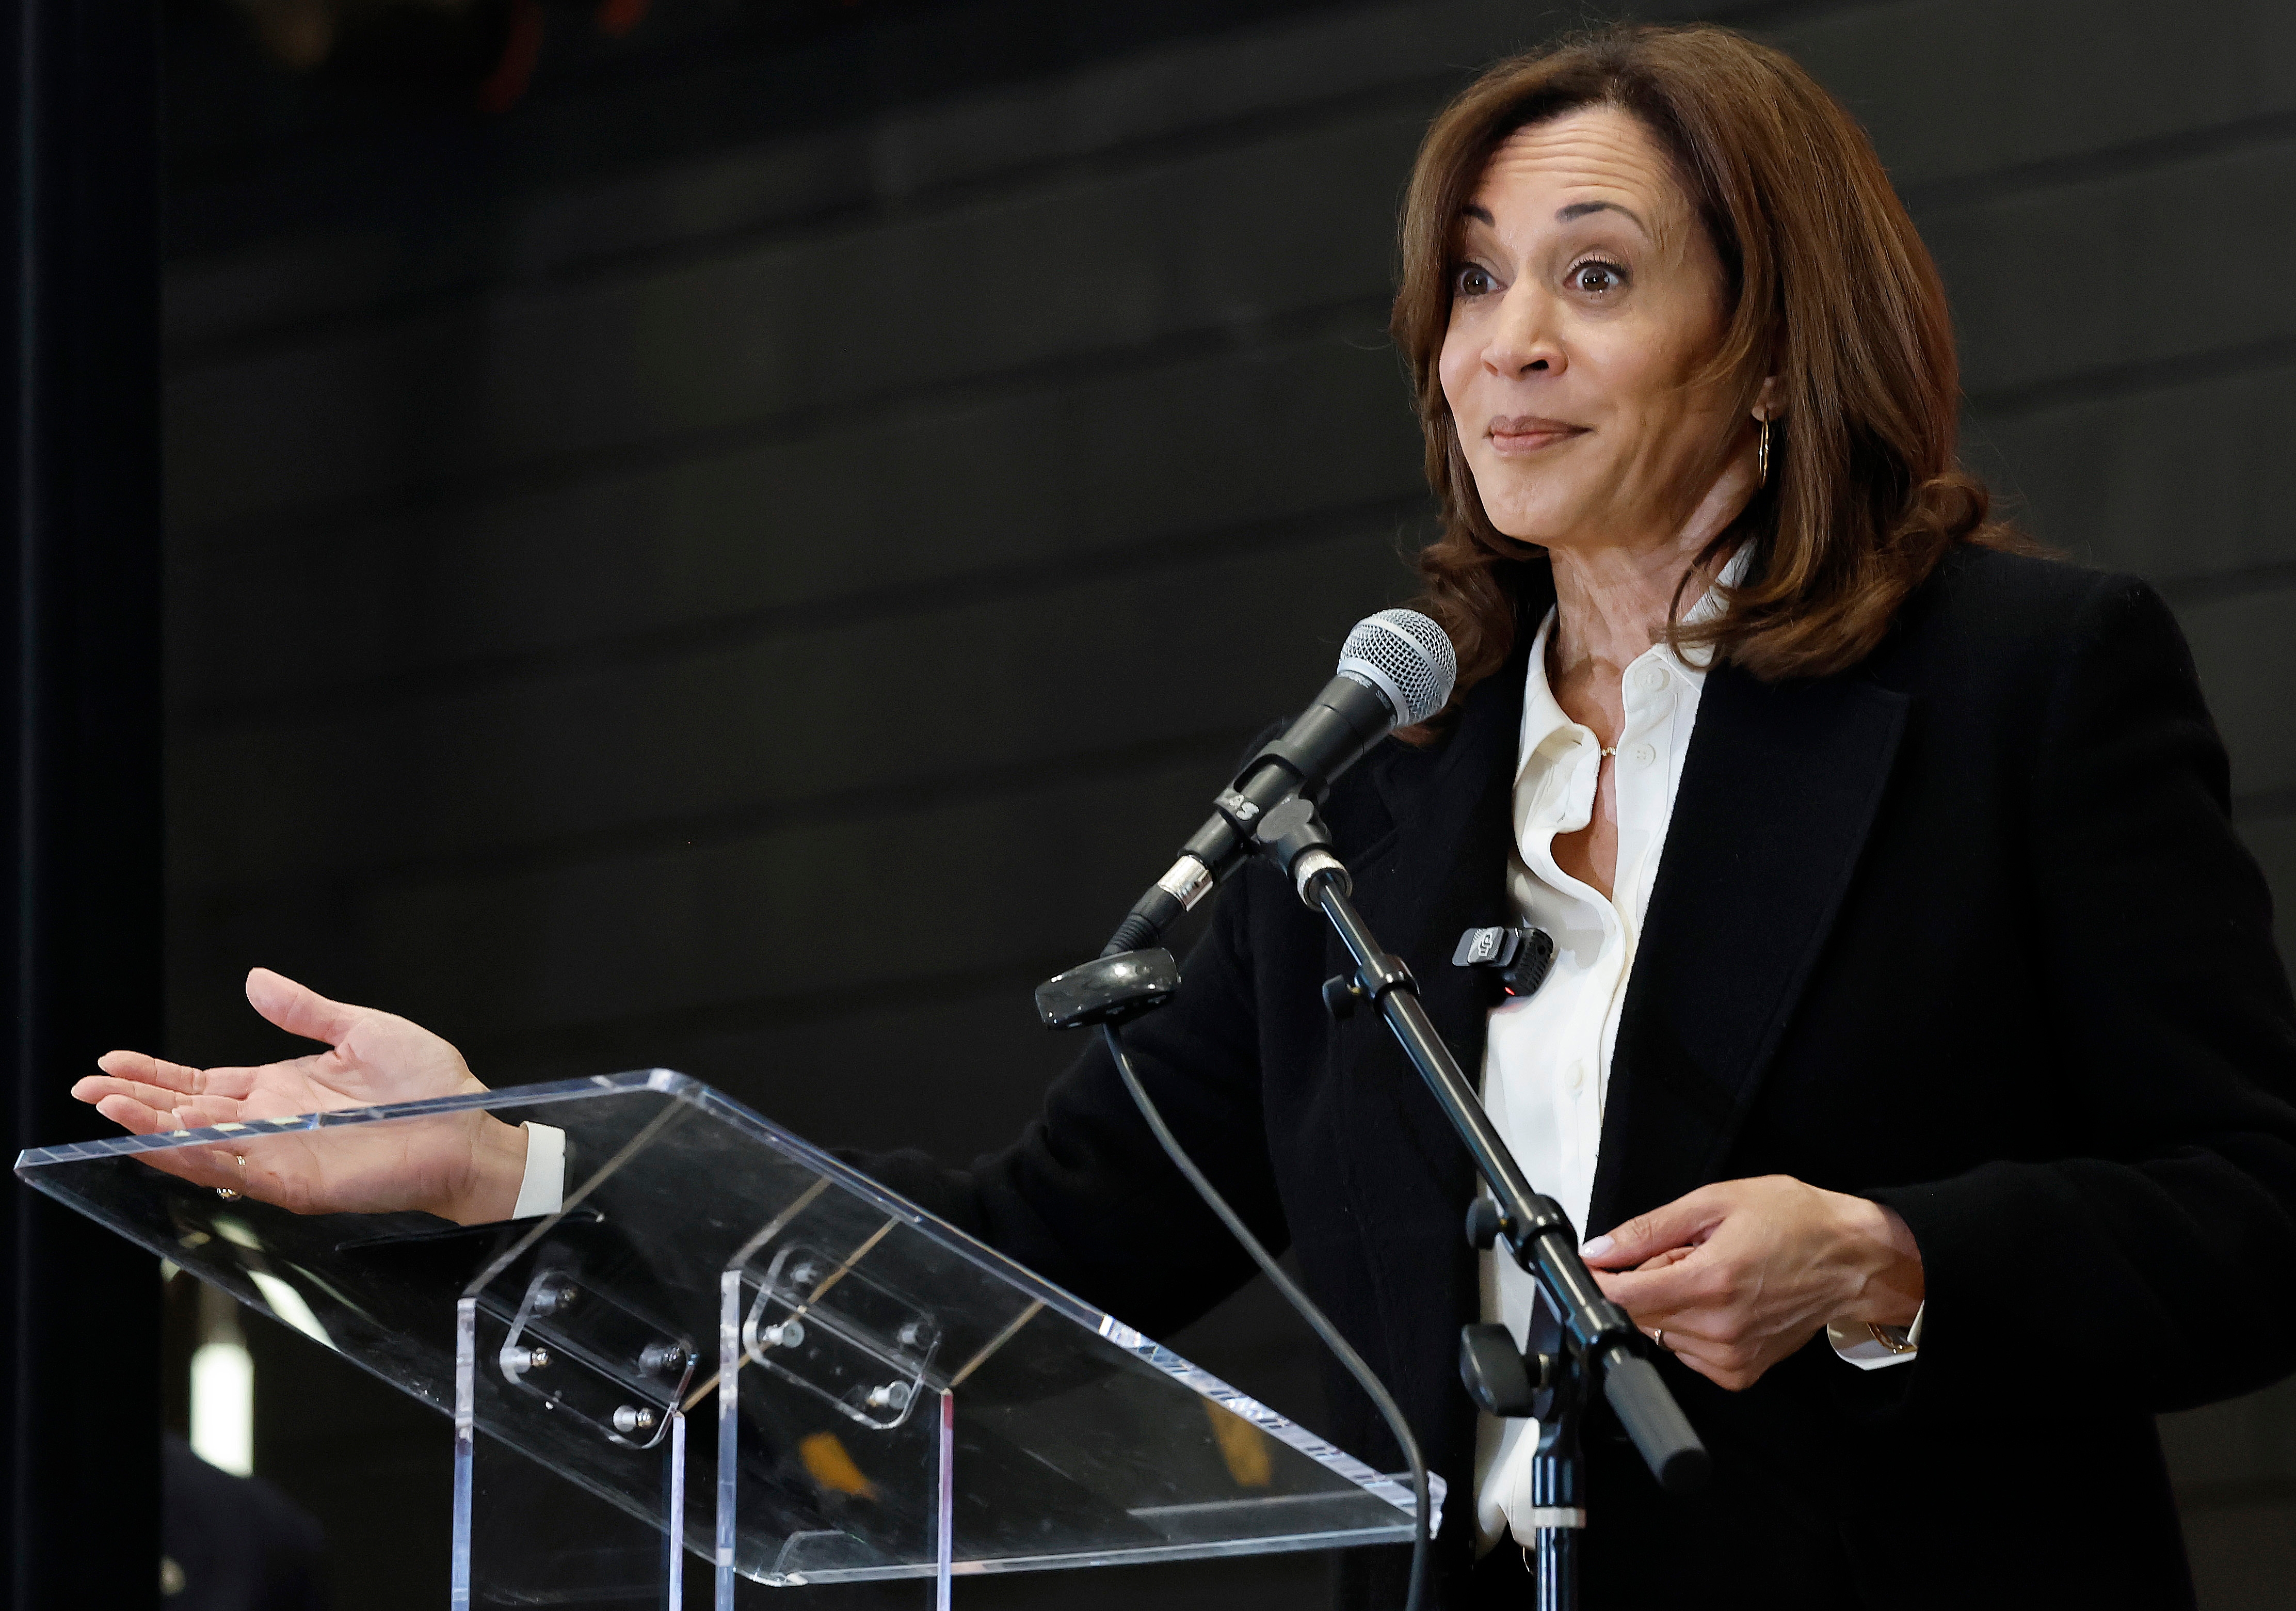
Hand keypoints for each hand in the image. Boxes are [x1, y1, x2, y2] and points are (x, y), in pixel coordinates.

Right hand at [70, 968, 527, 1224]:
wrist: (468, 1126)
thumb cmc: (429, 1084)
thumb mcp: (360, 1031)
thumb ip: (305, 1010)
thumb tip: (255, 979)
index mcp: (280, 1089)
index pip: (200, 1082)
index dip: (155, 1075)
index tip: (111, 1062)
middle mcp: (271, 1125)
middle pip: (186, 1115)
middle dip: (135, 1103)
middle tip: (87, 1088)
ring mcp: (279, 1156)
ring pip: (200, 1146)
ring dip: (154, 1129)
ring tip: (110, 1109)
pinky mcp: (296, 1182)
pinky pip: (235, 1171)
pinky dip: (198, 1156)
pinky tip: (167, 1140)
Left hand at [1581, 1175, 1923, 1391]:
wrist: (1854, 1259)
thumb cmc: (1796, 1223)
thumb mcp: (1715, 1203)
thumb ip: (1649, 1230)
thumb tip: (1599, 1250)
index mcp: (1711, 1281)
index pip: (1623, 1296)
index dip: (1601, 1279)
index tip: (1599, 1265)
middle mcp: (1719, 1328)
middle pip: (1639, 1315)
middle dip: (1647, 1282)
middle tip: (1685, 1254)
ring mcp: (1731, 1356)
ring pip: (1661, 1334)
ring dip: (1671, 1304)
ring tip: (1711, 1274)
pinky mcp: (1741, 1372)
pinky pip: (1687, 1352)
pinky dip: (1692, 1326)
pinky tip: (1722, 1301)